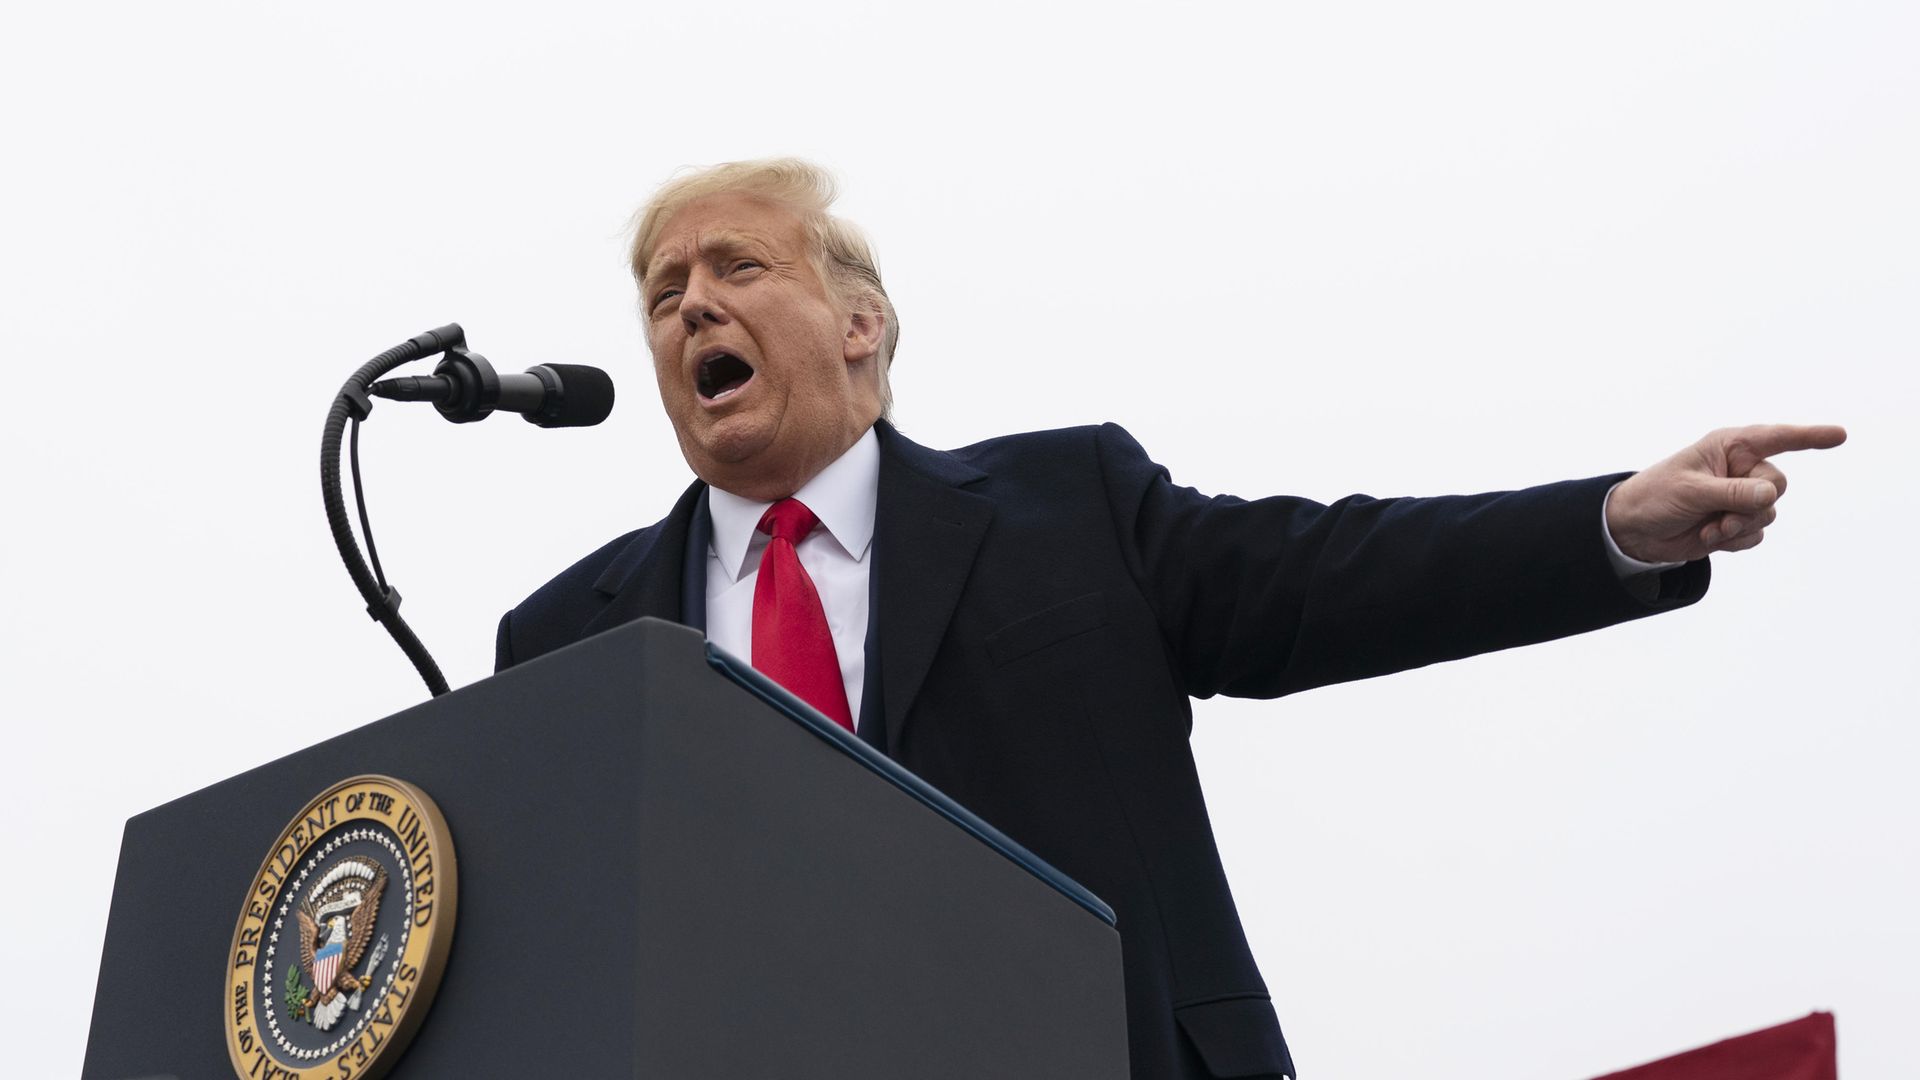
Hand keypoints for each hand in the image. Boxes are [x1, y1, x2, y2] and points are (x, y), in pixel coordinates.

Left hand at [1606, 424, 1846, 562]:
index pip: (1777, 438)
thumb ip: (1732, 493)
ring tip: (1710, 525)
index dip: (1810, 437)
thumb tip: (1772, 495)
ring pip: (1769, 513)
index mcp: (1731, 447)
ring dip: (1739, 525)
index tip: (1840, 435)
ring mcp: (1742, 497)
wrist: (1636, 530)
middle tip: (1720, 513)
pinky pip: (1757, 534)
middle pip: (1778, 485)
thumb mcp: (1692, 491)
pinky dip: (1734, 541)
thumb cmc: (1656, 496)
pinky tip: (1709, 536)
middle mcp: (1742, 468)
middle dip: (1752, 504)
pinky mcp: (1738, 522)